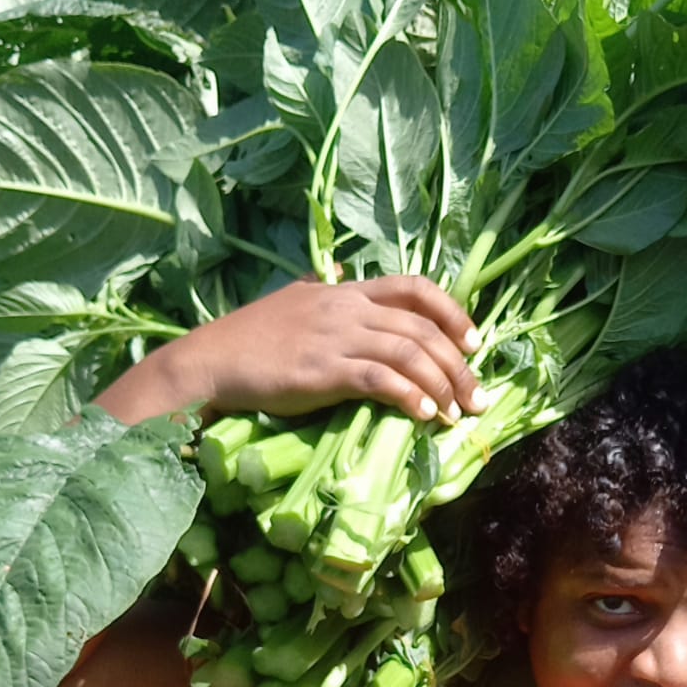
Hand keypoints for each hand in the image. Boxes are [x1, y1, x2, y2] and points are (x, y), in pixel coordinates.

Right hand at [97, 276, 485, 424]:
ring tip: (458, 414)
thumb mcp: (292, 299)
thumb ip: (321, 288)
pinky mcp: (323, 371)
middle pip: (422, 330)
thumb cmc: (248, 338)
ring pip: (409, 355)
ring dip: (442, 386)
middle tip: (478, 396)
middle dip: (458, 365)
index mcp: (344, 290)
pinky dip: (410, 397)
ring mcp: (335, 338)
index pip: (414, 288)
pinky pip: (381, 380)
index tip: (473, 342)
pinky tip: (425, 416)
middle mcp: (346, 308)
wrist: (209, 361)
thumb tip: (336, 270)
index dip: (451, 313)